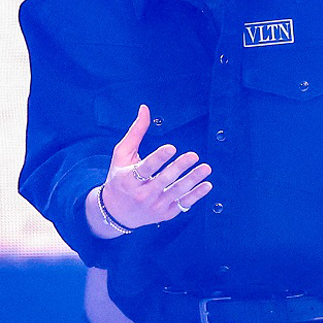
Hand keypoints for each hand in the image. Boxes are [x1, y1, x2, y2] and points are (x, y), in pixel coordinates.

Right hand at [102, 104, 212, 228]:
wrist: (115, 212)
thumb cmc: (120, 177)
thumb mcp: (122, 154)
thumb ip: (136, 132)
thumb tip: (145, 108)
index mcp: (128, 179)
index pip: (146, 167)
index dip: (159, 158)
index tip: (171, 147)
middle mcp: (141, 194)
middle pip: (163, 179)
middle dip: (179, 167)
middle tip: (194, 155)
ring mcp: (154, 206)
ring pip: (176, 192)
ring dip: (192, 180)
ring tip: (206, 168)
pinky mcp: (164, 214)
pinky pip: (182, 205)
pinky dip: (195, 196)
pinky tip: (207, 185)